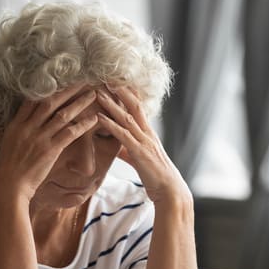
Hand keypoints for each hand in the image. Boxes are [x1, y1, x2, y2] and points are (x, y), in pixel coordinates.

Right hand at [0, 85, 97, 202]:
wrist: (9, 186)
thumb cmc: (10, 167)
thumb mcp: (8, 142)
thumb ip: (18, 128)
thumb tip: (26, 119)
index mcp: (16, 124)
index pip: (32, 99)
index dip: (48, 87)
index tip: (62, 79)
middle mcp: (27, 127)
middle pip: (50, 101)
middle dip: (68, 89)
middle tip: (83, 80)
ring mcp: (39, 138)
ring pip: (63, 115)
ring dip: (80, 103)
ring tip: (93, 94)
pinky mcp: (50, 150)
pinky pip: (70, 133)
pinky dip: (83, 125)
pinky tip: (94, 119)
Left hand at [96, 86, 190, 204]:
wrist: (170, 191)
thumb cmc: (156, 177)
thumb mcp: (139, 160)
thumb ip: (127, 151)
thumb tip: (116, 147)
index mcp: (148, 134)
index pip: (137, 108)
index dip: (127, 94)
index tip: (115, 82)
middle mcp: (147, 134)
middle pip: (134, 106)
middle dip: (120, 91)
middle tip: (106, 77)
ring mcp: (144, 141)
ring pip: (126, 117)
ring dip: (111, 104)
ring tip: (99, 92)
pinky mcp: (139, 152)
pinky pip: (123, 135)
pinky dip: (110, 124)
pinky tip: (99, 117)